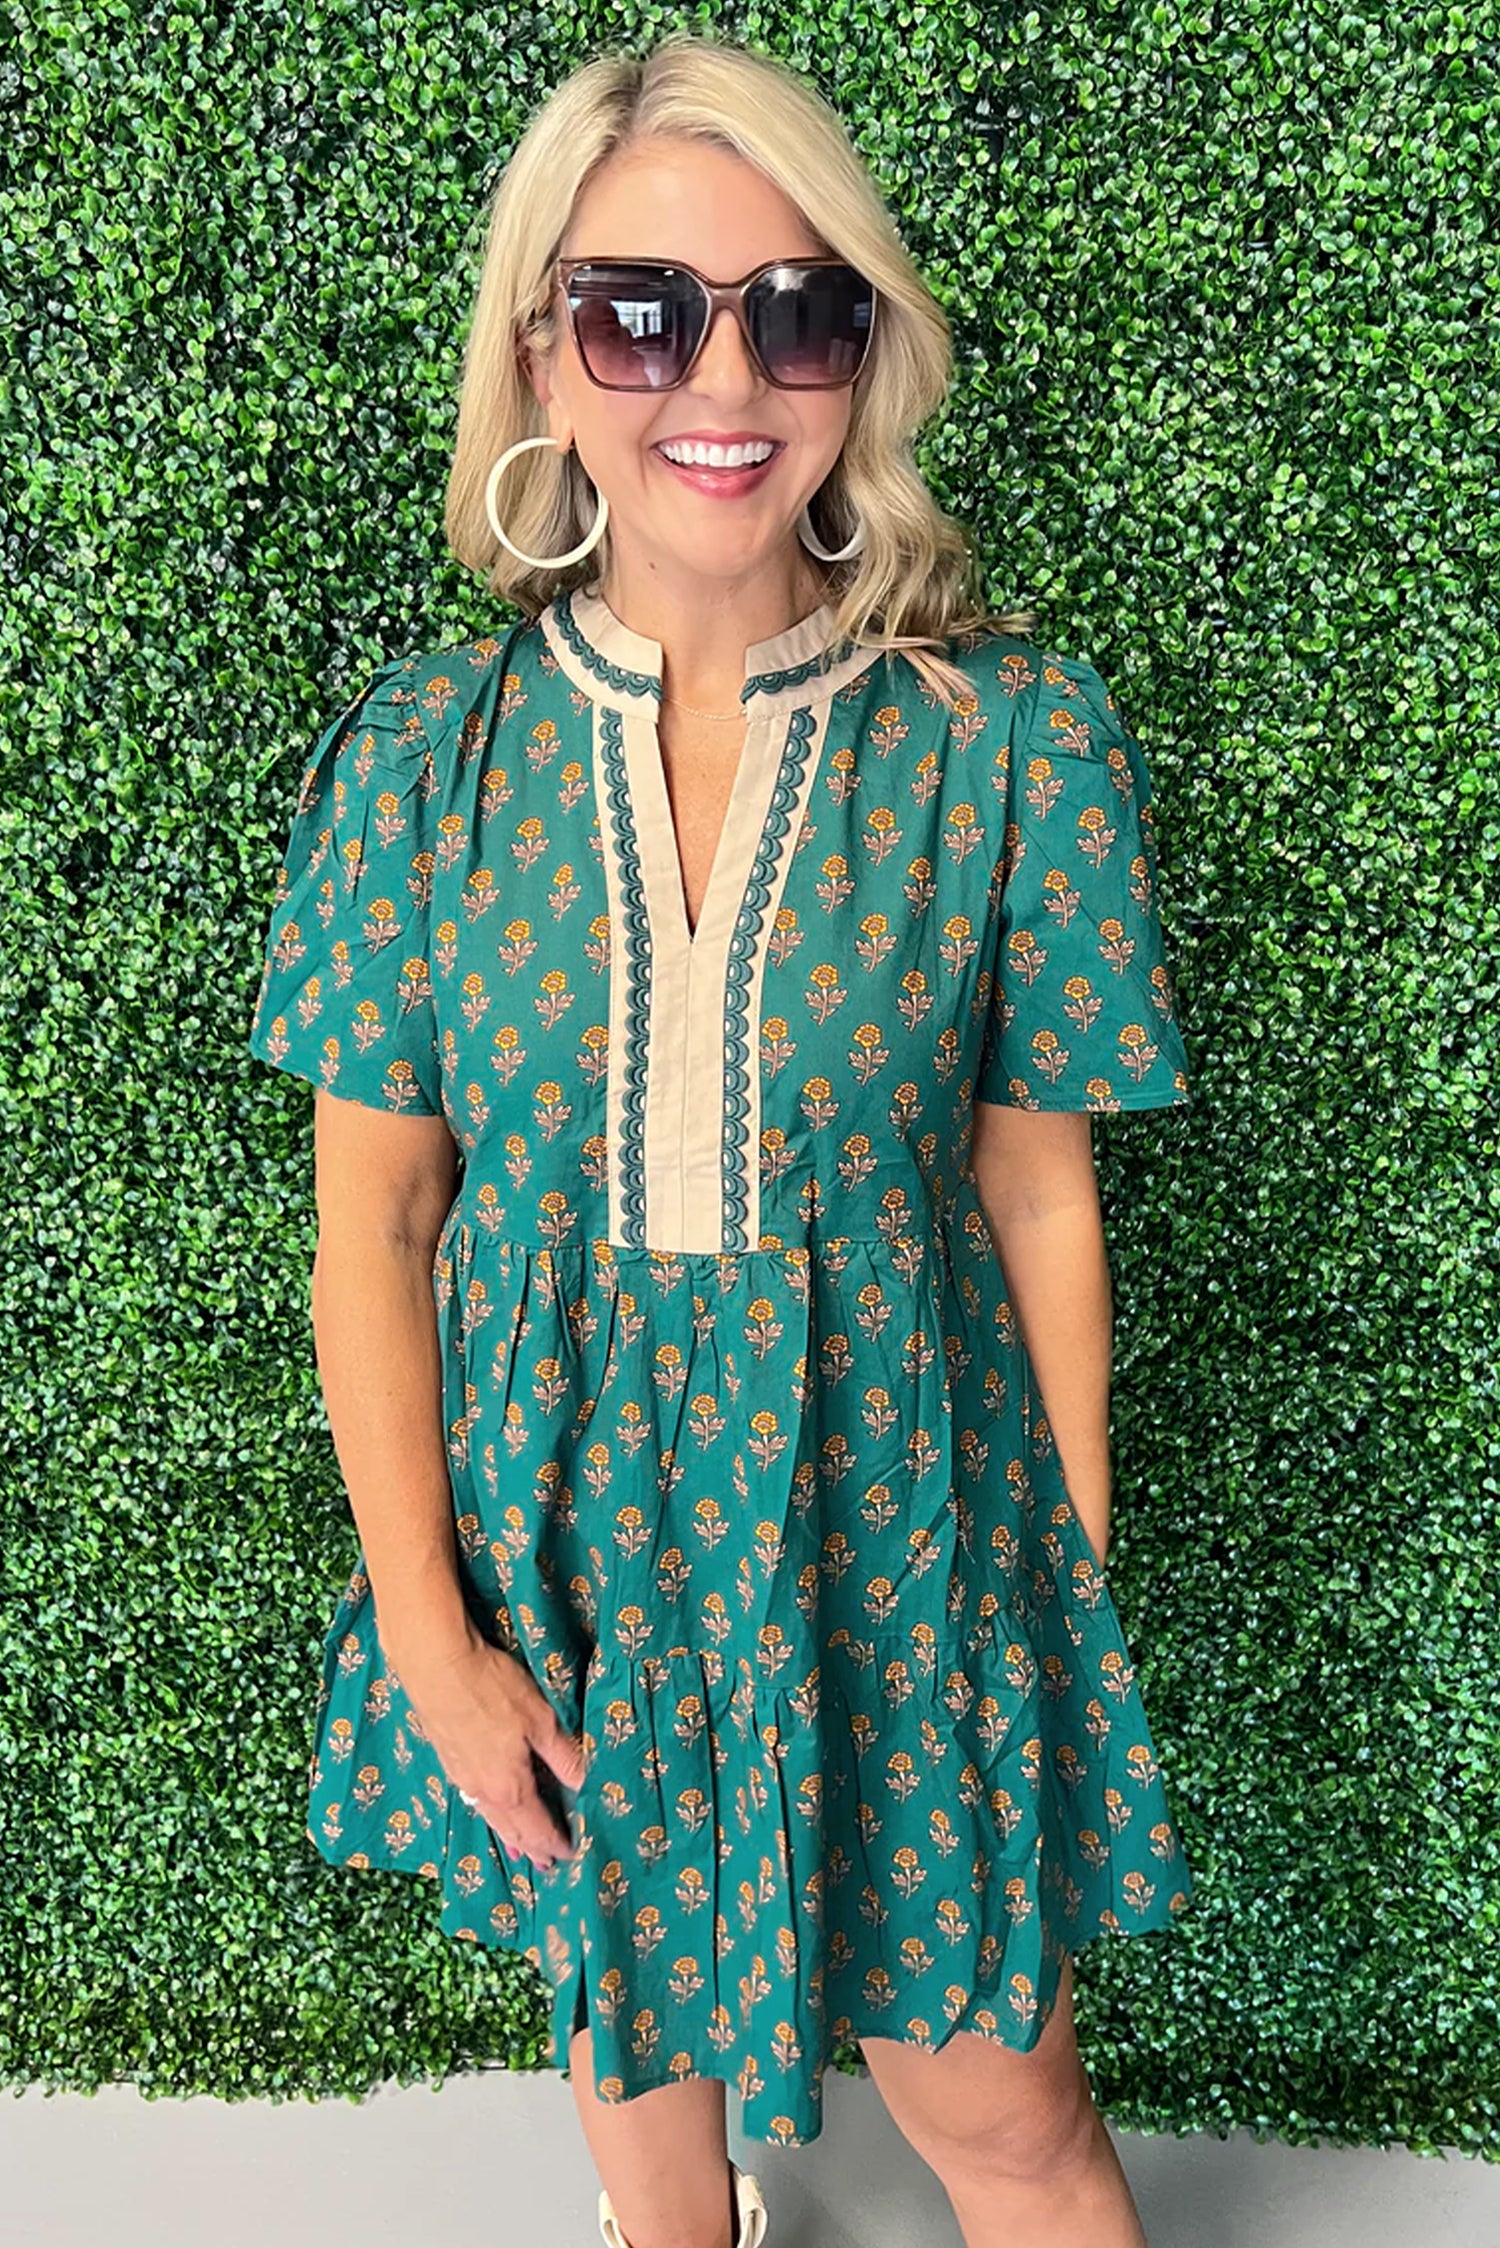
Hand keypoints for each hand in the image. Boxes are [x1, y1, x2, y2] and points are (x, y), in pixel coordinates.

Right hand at [393, 1626, 586, 1869]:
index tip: (569, 1853)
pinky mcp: (448, 1759)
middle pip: (512, 1828)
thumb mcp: (540, 1720)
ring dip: (508, 1835)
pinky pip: (474, 1800)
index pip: (538, 1826)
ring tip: (517, 1849)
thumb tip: (587, 1784)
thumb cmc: (492, 1689)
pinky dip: (489, 1813)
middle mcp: (483, 1791)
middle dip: (531, 1846)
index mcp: (509, 1787)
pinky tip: (487, 1806)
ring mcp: (462, 1776)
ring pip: (490, 1816)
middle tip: (545, 1864)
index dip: (554, 1841)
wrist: (435, 1667)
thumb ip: (563, 1755)